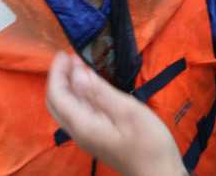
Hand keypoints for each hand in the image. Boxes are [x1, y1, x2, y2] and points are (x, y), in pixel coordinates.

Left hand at [46, 52, 186, 175]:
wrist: (159, 174)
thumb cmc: (149, 142)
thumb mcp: (128, 111)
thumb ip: (100, 92)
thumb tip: (78, 73)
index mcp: (83, 124)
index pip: (58, 95)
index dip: (57, 73)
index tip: (65, 52)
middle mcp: (79, 132)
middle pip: (56, 103)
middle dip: (58, 78)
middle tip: (69, 57)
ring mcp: (87, 136)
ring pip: (65, 109)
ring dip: (67, 86)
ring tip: (78, 67)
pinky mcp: (97, 137)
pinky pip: (77, 113)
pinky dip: (77, 96)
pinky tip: (91, 87)